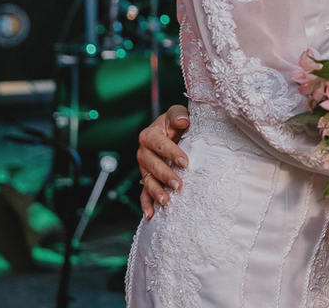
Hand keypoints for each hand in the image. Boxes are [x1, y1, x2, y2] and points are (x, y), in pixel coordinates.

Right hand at [137, 104, 190, 219]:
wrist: (173, 133)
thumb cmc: (176, 123)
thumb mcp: (176, 114)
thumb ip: (178, 114)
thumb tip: (182, 121)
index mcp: (149, 135)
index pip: (159, 144)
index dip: (171, 152)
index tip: (185, 162)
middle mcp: (144, 152)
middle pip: (152, 165)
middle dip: (165, 175)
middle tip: (179, 185)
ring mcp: (144, 168)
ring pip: (148, 181)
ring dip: (156, 192)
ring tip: (166, 201)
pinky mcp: (147, 180)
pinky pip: (144, 194)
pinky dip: (146, 204)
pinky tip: (151, 215)